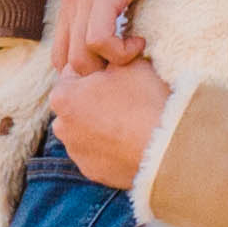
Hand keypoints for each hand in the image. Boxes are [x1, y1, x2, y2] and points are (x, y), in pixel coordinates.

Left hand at [47, 61, 168, 189]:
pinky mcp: (92, 172)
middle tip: (126, 99)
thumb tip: (112, 54)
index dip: (98, 71)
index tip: (117, 75)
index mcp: (62, 96)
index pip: (74, 74)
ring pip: (86, 130)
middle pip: (78, 104)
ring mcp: (75, 152)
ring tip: (130, 122)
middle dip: (95, 99)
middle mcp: (61, 126)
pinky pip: (98, 153)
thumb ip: (111, 57)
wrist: (166, 148)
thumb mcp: (129, 64)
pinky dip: (109, 147)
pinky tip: (130, 142)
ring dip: (101, 125)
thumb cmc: (145, 101)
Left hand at [52, 0, 192, 77]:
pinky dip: (120, 52)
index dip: (86, 72)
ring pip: (81, 57)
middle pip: (68, 64)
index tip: (115, 65)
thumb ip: (106, 14)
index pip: (60, 57)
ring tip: (134, 50)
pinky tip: (139, 42)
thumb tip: (110, 50)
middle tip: (126, 63)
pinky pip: (99, 40)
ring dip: (111, 64)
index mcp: (72, 1)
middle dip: (99, 73)